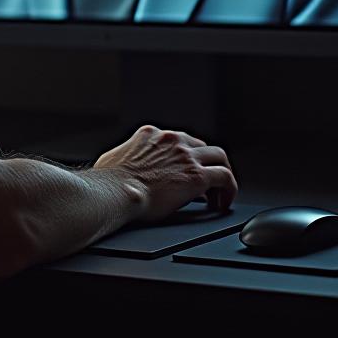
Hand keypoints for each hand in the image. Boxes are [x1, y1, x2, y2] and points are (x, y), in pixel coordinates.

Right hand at [92, 125, 237, 222]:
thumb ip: (123, 156)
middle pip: (201, 146)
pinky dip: (229, 189)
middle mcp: (171, 140)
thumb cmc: (108, 182)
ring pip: (219, 157)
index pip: (178, 140)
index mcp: (151, 134)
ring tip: (219, 193)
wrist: (115, 192)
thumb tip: (118, 165)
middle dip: (204, 164)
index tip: (184, 172)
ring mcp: (186, 156)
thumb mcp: (112, 158)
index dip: (184, 158)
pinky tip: (223, 202)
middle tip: (206, 183)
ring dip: (221, 174)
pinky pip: (225, 177)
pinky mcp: (197, 176)